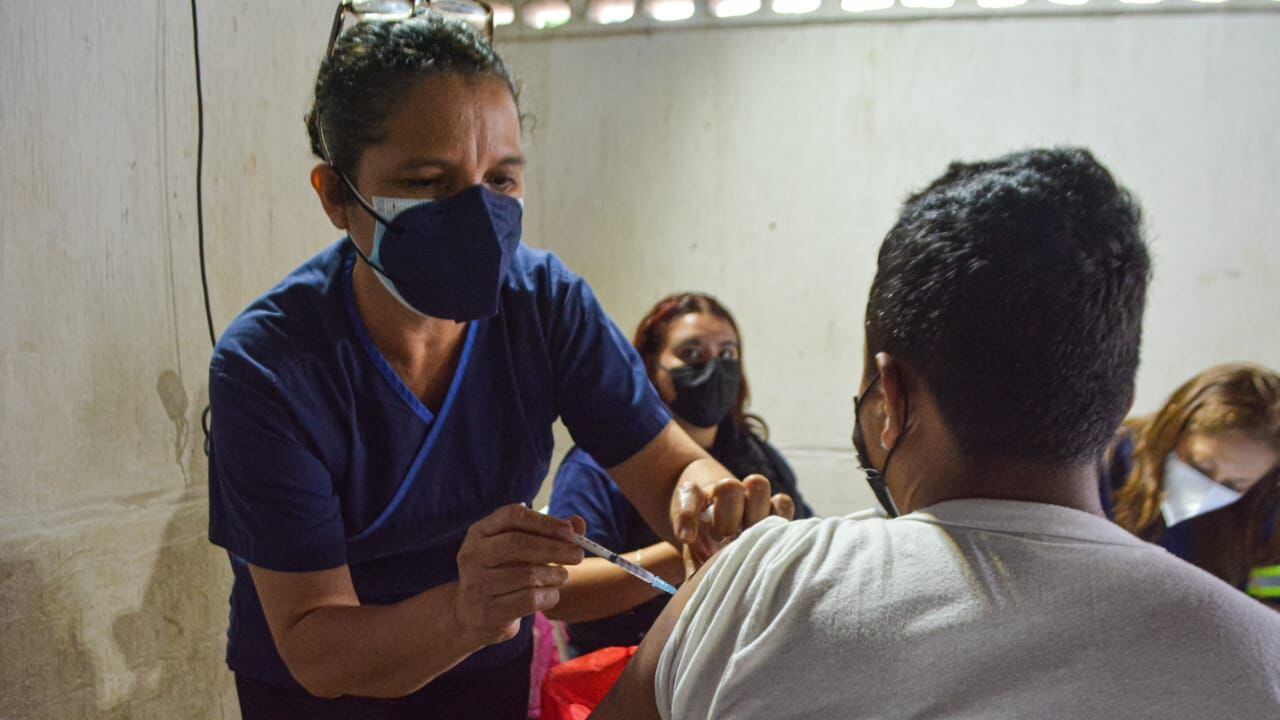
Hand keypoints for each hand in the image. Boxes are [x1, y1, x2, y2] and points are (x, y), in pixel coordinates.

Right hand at [453, 504, 584, 645]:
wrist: (471, 617)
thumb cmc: (503, 575)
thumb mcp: (520, 551)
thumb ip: (549, 535)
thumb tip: (579, 523)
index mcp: (480, 532)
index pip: (512, 516)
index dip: (544, 522)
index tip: (569, 531)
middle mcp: (473, 555)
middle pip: (518, 543)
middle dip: (554, 548)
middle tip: (578, 555)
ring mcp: (477, 584)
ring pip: (528, 575)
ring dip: (554, 576)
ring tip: (562, 577)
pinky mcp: (488, 611)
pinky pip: (529, 599)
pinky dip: (549, 596)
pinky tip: (550, 595)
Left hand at [673, 474, 794, 570]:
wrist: (722, 535)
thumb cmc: (705, 550)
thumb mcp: (693, 556)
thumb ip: (691, 564)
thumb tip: (690, 582)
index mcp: (697, 500)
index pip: (689, 495)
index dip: (687, 514)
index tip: (687, 538)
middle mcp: (723, 494)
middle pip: (728, 486)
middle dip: (727, 514)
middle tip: (723, 537)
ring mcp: (749, 497)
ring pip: (757, 484)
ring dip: (755, 509)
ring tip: (750, 535)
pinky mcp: (774, 507)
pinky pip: (783, 502)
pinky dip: (780, 517)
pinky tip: (772, 539)